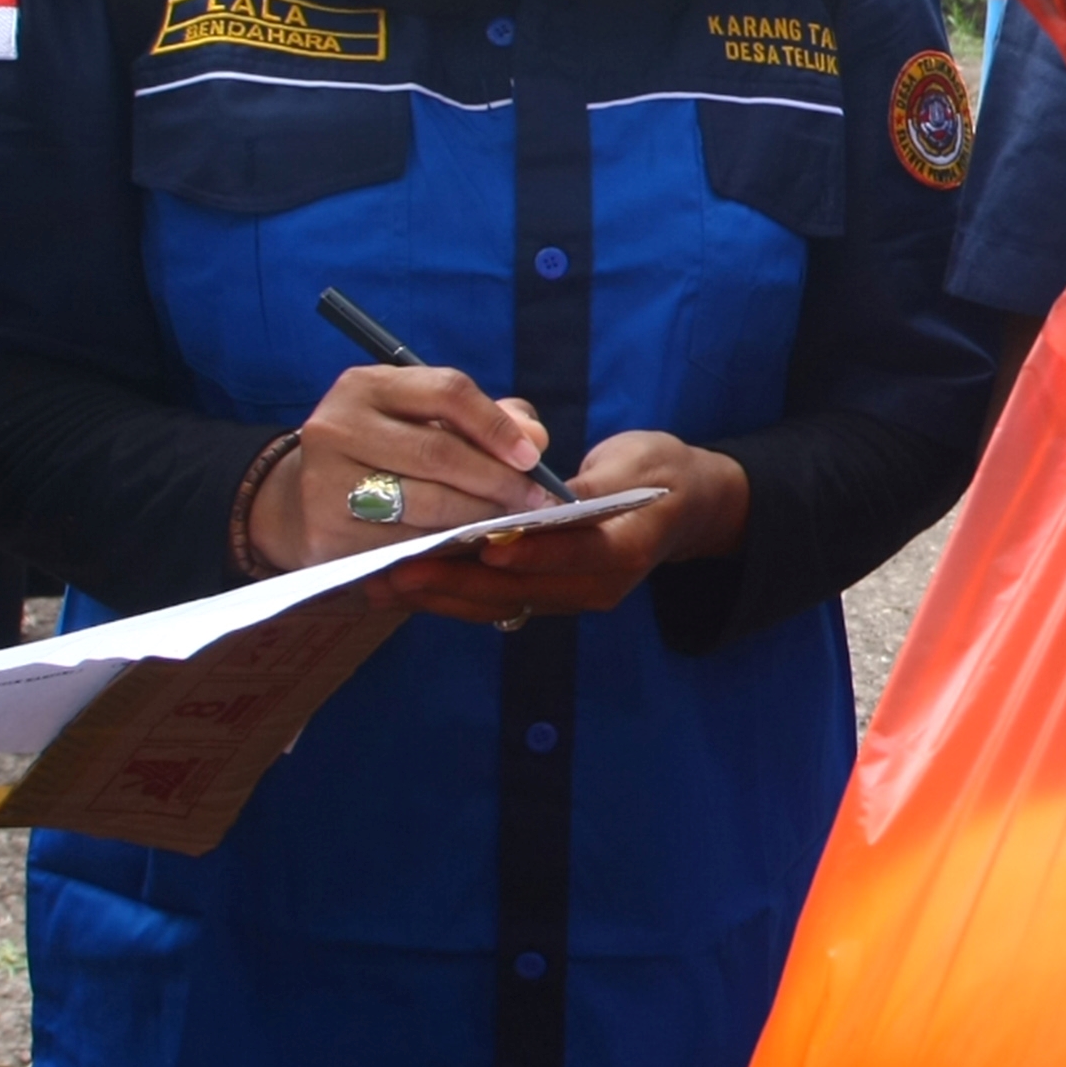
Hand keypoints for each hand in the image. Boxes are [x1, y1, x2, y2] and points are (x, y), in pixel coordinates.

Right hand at [247, 364, 559, 574]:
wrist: (302, 499)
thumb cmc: (388, 450)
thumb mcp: (429, 419)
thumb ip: (490, 418)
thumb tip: (535, 438)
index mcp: (367, 385)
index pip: (447, 391)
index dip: (497, 425)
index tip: (533, 456)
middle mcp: (337, 426)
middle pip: (439, 453)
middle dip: (497, 479)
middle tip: (534, 499)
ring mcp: (324, 480)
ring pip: (425, 503)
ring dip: (478, 515)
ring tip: (509, 520)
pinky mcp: (324, 530)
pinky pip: (403, 542)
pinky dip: (446, 545)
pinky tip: (469, 543)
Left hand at [381, 431, 750, 627]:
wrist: (683, 506)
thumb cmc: (658, 473)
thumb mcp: (633, 463)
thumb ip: (585, 484)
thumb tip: (538, 498)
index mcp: (626, 549)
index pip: (576, 554)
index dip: (530, 551)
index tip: (482, 543)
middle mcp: (597, 587)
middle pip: (522, 591)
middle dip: (456, 582)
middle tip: (399, 571)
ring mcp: (571, 598)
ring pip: (500, 604)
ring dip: (439, 596)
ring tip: (382, 585)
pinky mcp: (547, 598)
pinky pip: (494, 603)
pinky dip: (449, 595)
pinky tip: (406, 587)